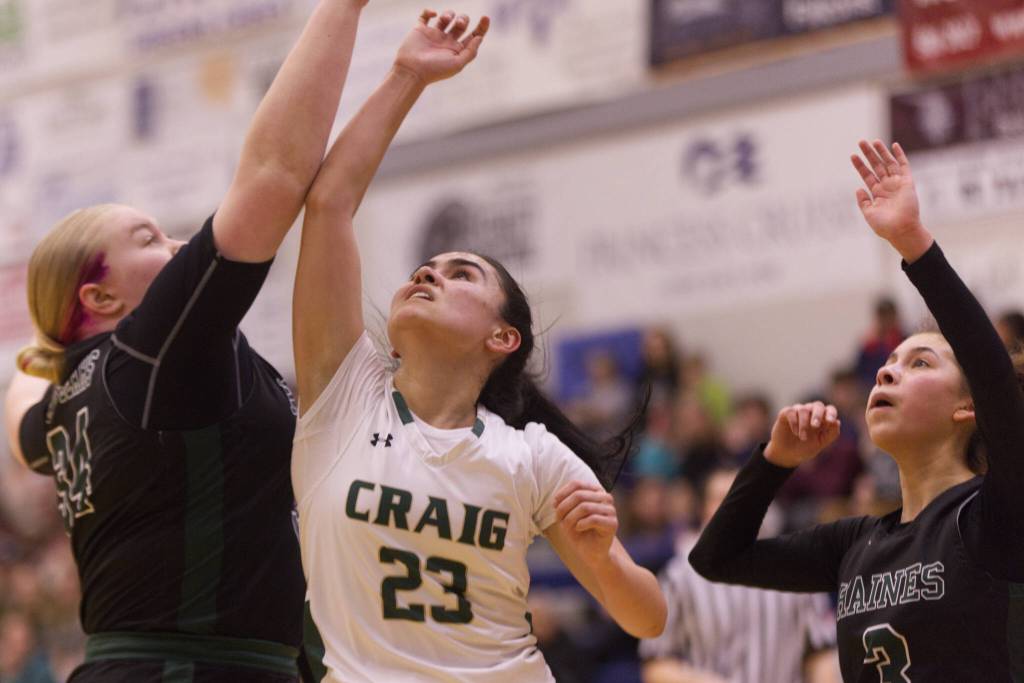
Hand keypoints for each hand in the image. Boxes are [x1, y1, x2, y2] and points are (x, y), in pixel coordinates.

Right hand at [393, 9, 488, 84]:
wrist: (412, 71)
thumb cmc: (435, 70)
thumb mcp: (457, 64)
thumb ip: (470, 51)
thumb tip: (479, 38)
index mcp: (457, 50)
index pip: (473, 36)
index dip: (482, 27)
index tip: (486, 17)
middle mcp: (447, 41)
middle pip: (461, 24)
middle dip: (463, 19)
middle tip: (459, 24)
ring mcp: (434, 35)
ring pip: (446, 17)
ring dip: (449, 14)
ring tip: (445, 19)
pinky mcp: (420, 30)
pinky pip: (425, 15)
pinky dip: (429, 11)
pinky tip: (433, 14)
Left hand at [553, 481, 617, 568]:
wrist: (591, 553)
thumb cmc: (579, 532)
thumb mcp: (567, 515)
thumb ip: (563, 504)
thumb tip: (555, 500)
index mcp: (595, 491)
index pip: (576, 484)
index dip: (562, 494)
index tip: (554, 506)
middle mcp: (605, 497)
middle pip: (579, 495)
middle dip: (565, 508)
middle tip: (560, 520)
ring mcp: (611, 510)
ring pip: (585, 507)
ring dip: (571, 518)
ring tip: (568, 527)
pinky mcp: (613, 523)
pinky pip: (593, 519)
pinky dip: (581, 524)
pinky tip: (578, 528)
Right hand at [763, 402, 840, 467]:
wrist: (787, 454)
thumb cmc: (805, 447)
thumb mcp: (820, 443)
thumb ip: (831, 434)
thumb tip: (837, 422)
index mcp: (823, 418)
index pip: (830, 410)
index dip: (831, 413)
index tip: (830, 421)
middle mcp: (811, 412)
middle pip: (818, 405)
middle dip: (817, 415)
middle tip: (815, 426)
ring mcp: (798, 411)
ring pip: (803, 409)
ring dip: (804, 424)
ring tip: (803, 438)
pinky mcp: (786, 413)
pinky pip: (791, 412)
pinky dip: (794, 422)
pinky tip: (795, 433)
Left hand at [850, 140, 932, 261]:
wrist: (901, 230)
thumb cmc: (884, 226)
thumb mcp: (868, 213)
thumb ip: (863, 201)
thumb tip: (858, 188)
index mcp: (877, 193)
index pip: (867, 175)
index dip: (860, 165)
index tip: (852, 155)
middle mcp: (887, 186)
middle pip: (876, 166)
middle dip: (869, 154)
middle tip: (861, 141)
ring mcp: (897, 183)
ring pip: (888, 163)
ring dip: (881, 152)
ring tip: (873, 141)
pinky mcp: (907, 182)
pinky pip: (903, 166)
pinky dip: (899, 155)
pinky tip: (894, 145)